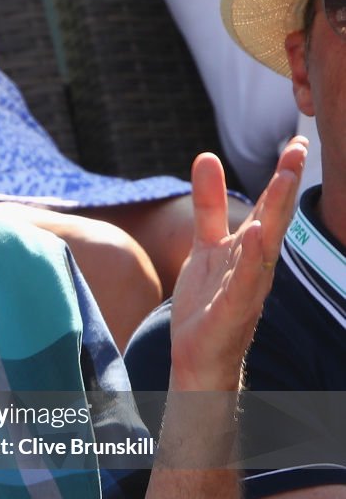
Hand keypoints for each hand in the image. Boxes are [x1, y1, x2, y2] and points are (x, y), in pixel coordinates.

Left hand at [169, 137, 305, 390]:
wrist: (198, 357)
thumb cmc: (208, 302)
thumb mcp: (205, 244)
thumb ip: (209, 205)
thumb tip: (206, 157)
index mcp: (249, 247)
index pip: (270, 206)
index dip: (282, 174)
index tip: (297, 141)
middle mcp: (255, 264)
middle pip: (274, 218)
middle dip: (286, 184)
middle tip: (300, 148)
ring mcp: (246, 287)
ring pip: (266, 245)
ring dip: (276, 213)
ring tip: (284, 179)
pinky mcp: (233, 310)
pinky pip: (244, 281)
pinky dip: (252, 258)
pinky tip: (257, 233)